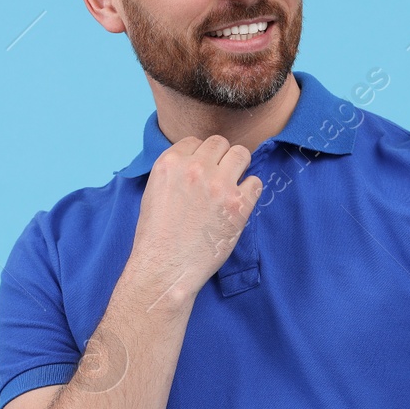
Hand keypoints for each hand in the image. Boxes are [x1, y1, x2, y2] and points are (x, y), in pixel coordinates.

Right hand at [128, 135, 262, 299]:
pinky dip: (250, 190)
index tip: (202, 170)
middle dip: (221, 157)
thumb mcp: (154, 192)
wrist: (165, 267)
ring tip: (233, 184)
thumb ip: (174, 172)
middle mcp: (195, 168)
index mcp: (170, 163)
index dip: (200, 155)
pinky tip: (239, 203)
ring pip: (241, 154)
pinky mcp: (238, 204)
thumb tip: (196, 162)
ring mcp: (219, 184)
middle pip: (220, 142)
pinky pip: (255, 182)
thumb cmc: (156, 236)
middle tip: (219, 176)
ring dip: (239, 166)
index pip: (195, 141)